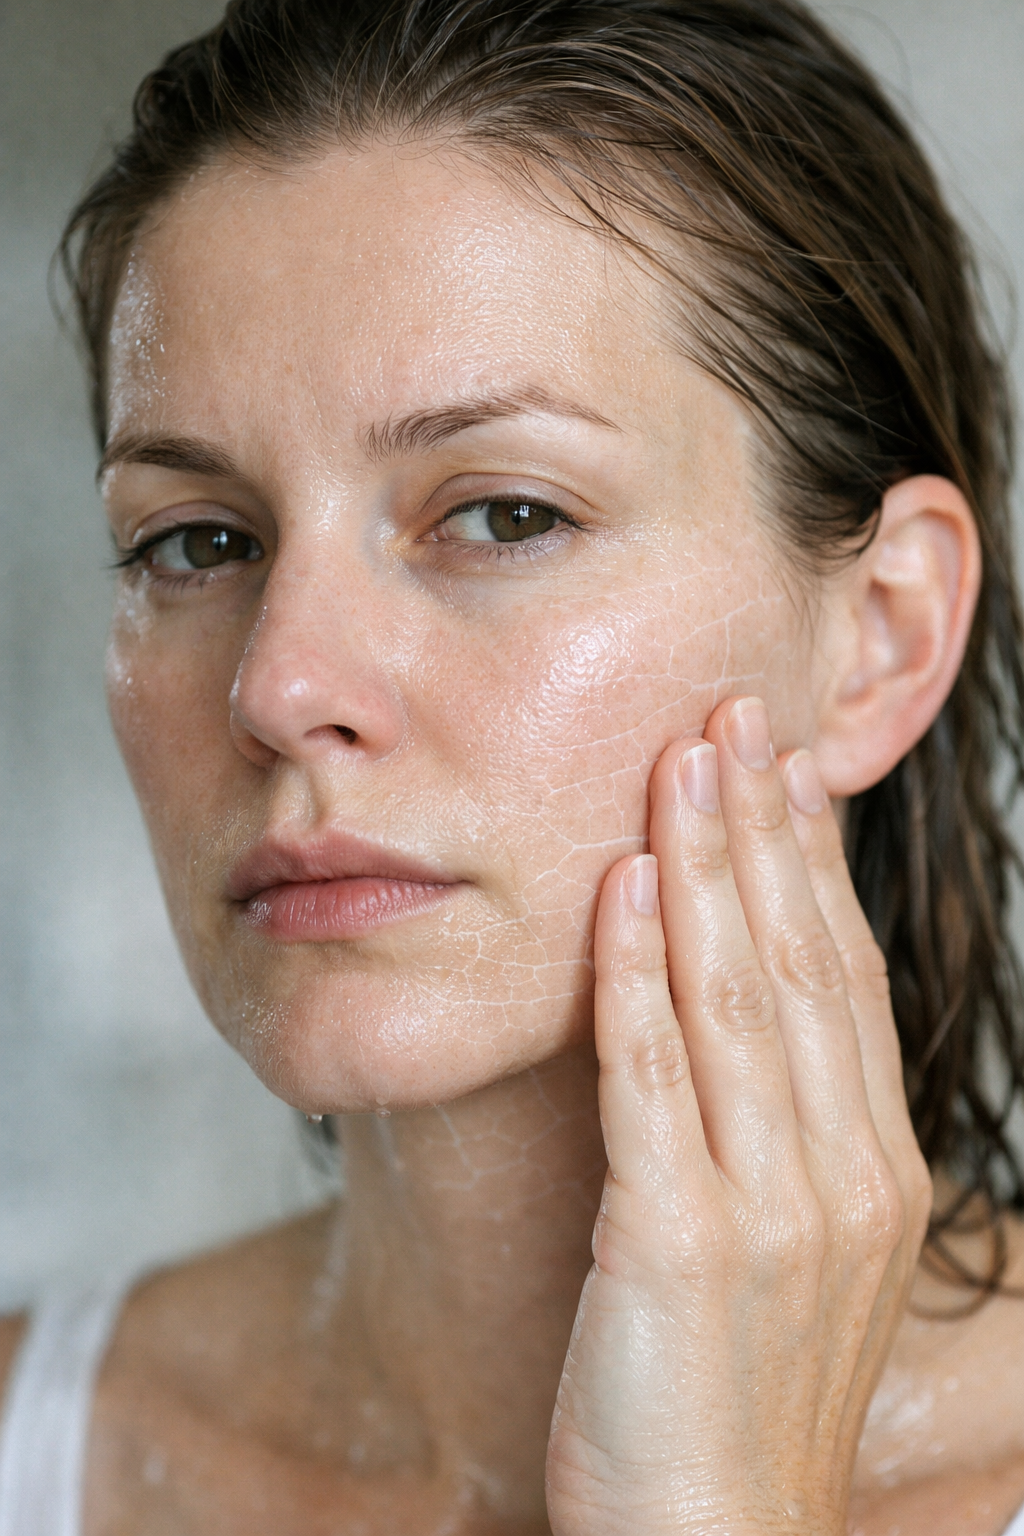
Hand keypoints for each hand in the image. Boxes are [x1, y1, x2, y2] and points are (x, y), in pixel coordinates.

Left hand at [545, 697, 932, 1535]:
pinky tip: (621, 890)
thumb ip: (784, 1129)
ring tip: (681, 763)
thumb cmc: (733, 1391)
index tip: (781, 768)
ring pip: (735, 998)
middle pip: (798, 963)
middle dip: (761, 830)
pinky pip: (654, 1080)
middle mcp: (841, 1175)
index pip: (842, 977)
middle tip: (732, 718)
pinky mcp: (682, 1245)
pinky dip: (635, 976)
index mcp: (875, 1168)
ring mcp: (770, 1210)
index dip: (811, 863)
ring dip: (704, 869)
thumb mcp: (794, 1251)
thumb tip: (751, 1008)